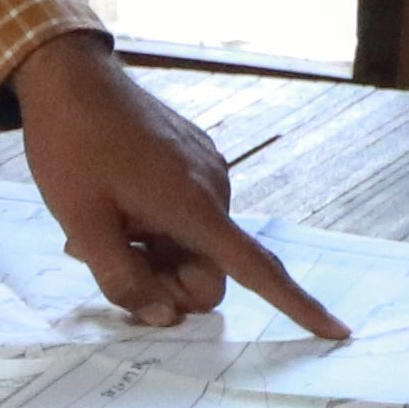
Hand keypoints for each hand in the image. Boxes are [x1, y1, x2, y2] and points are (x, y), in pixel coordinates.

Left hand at [2, 34, 344, 339]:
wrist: (71, 76)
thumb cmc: (71, 148)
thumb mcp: (82, 226)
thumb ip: (122, 280)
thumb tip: (165, 317)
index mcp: (195, 207)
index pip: (257, 270)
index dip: (298, 305)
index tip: (337, 331)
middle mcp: (214, 190)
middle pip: (210, 274)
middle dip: (165, 282)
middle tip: (108, 260)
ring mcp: (207, 172)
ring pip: (193, 248)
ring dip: (153, 254)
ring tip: (105, 224)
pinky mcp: (194, 161)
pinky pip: (187, 218)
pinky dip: (155, 227)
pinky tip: (116, 204)